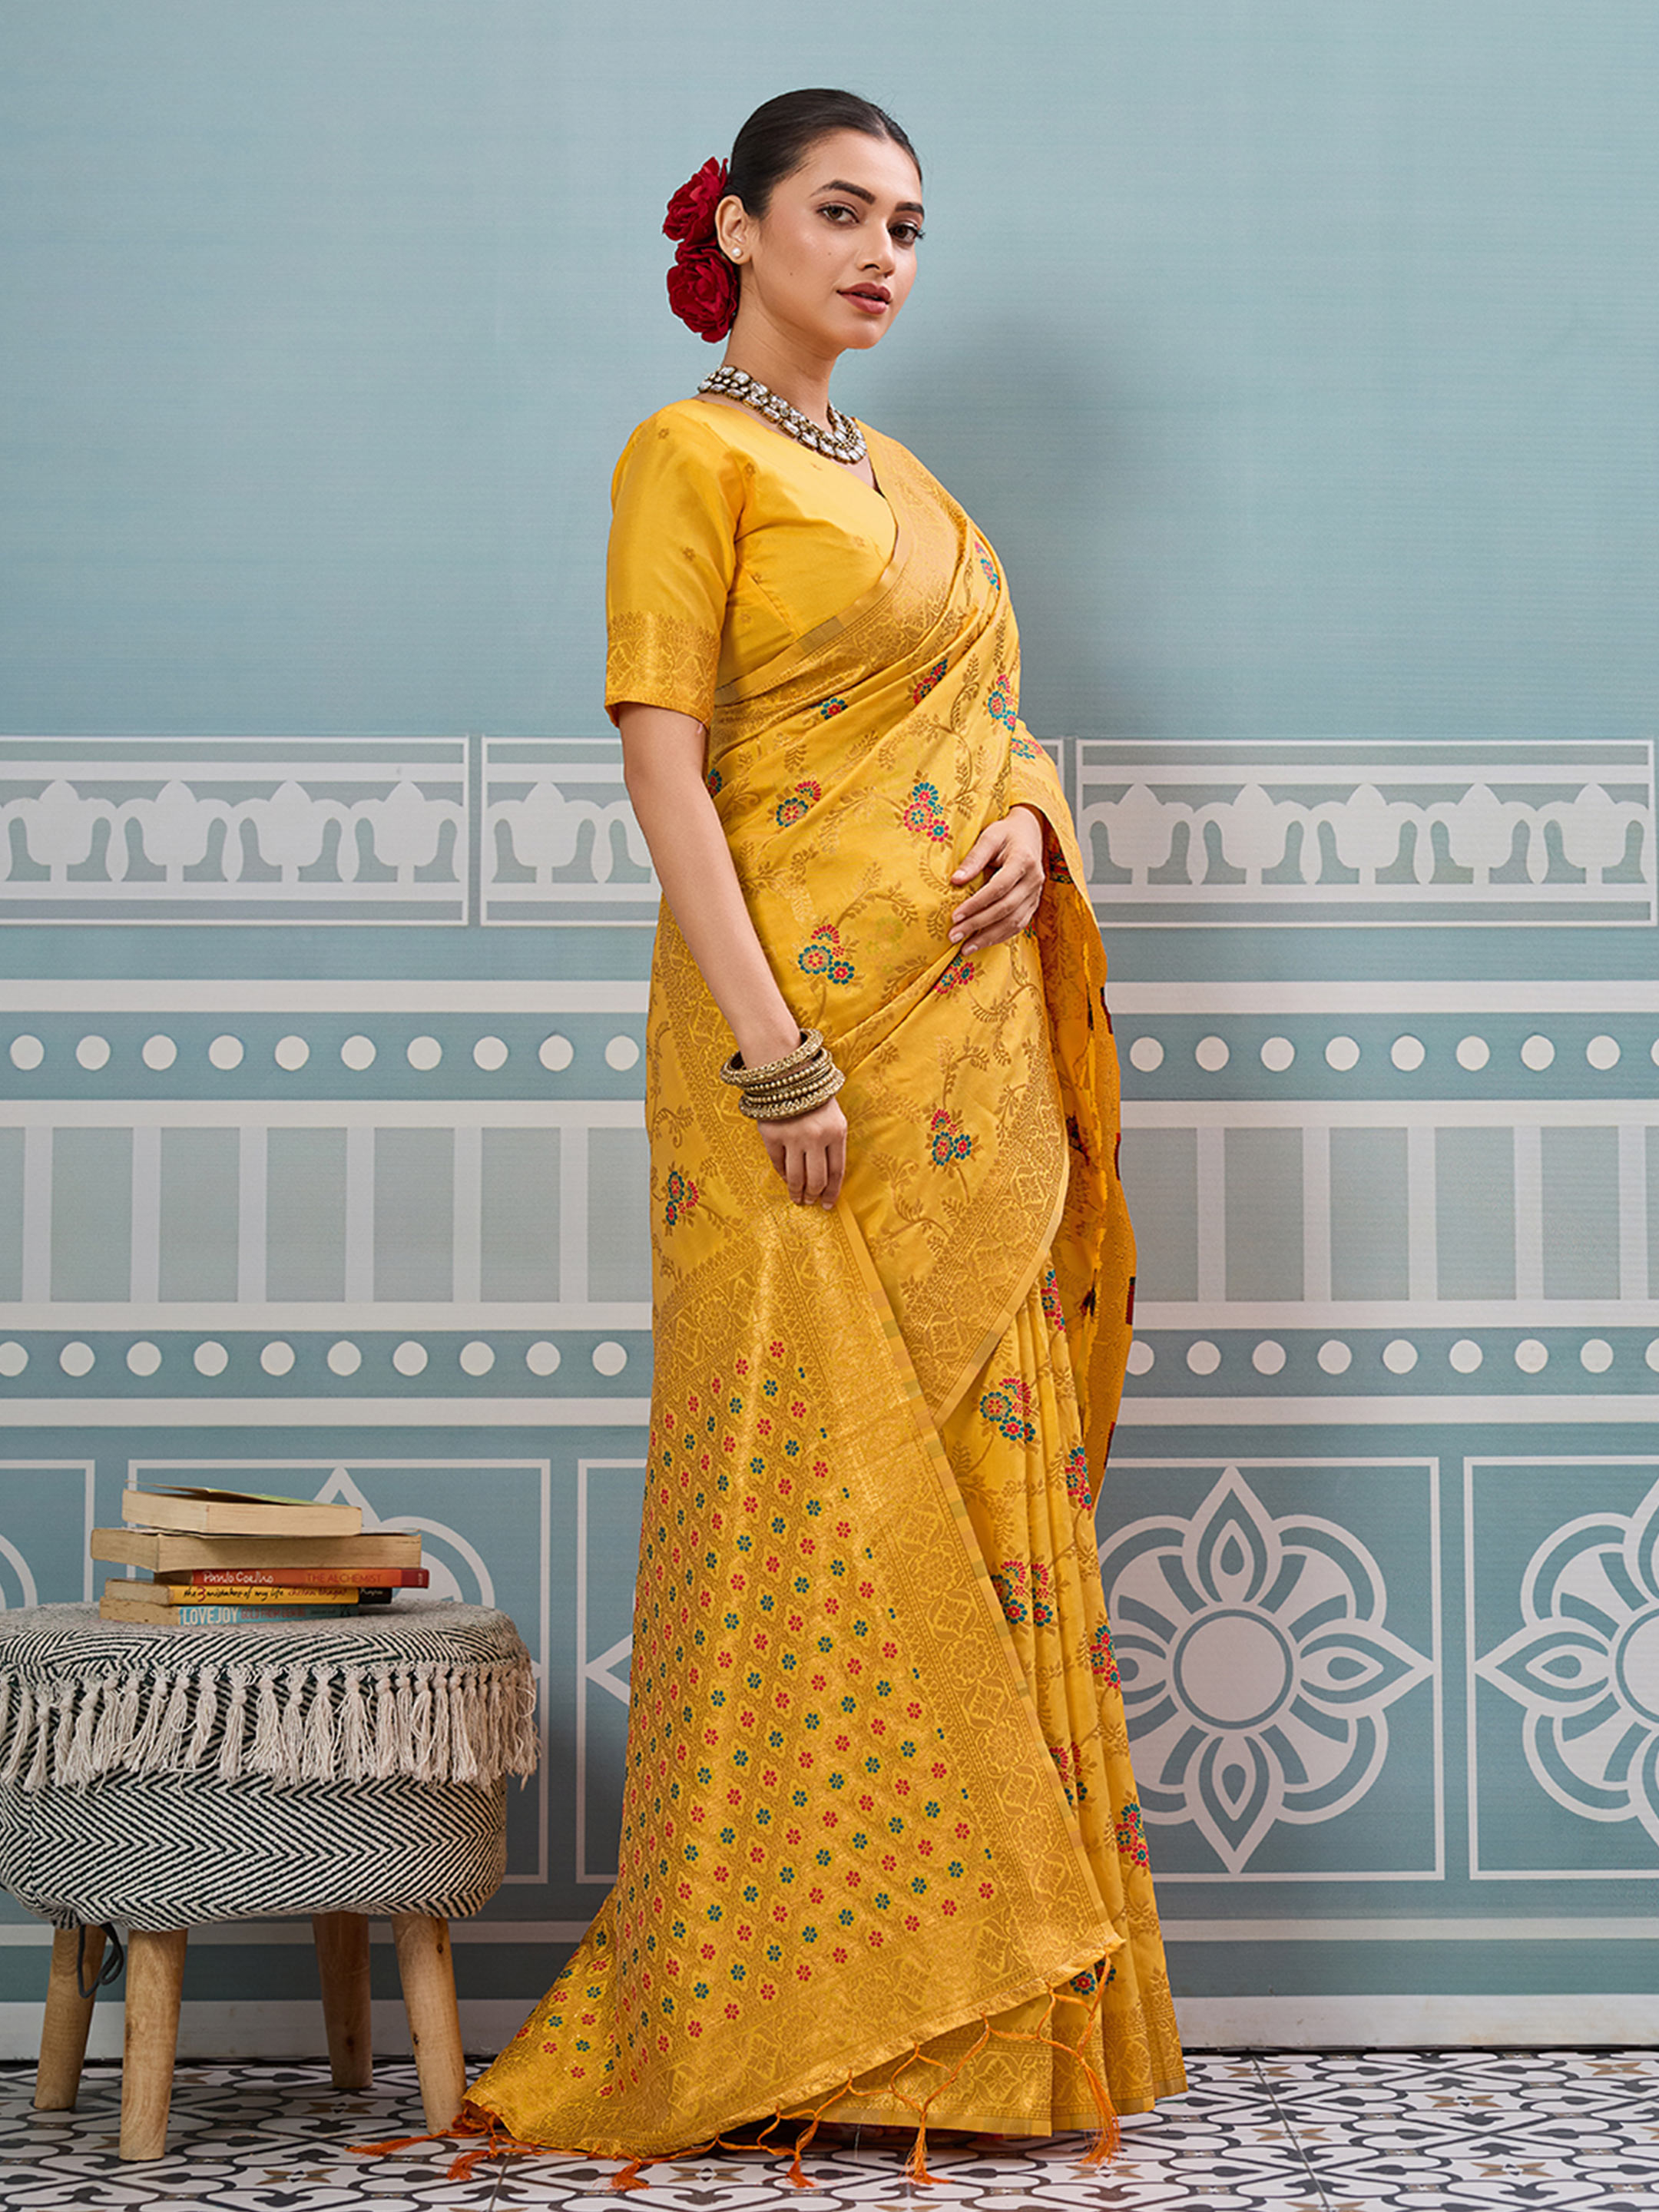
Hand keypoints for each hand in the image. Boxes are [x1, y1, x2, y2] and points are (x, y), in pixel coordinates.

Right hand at [756, 1094, 846, 1208]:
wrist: (787, 1074)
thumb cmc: (815, 1099)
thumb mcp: (834, 1118)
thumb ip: (833, 1145)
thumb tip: (827, 1180)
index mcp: (836, 1132)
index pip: (837, 1171)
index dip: (832, 1192)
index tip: (828, 1205)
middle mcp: (815, 1137)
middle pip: (816, 1179)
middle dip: (814, 1194)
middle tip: (810, 1201)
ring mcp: (792, 1137)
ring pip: (795, 1176)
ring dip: (797, 1191)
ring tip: (797, 1198)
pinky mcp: (771, 1135)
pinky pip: (778, 1163)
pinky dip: (783, 1175)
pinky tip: (786, 1179)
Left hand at [948, 806, 1044, 953]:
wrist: (1029, 833)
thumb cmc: (1005, 834)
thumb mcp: (988, 837)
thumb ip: (973, 858)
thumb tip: (955, 880)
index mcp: (1023, 861)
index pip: (998, 888)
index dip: (976, 904)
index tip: (955, 916)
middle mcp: (1034, 880)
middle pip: (1005, 909)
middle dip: (978, 925)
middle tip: (954, 935)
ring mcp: (1036, 894)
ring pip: (1014, 922)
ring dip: (989, 937)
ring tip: (965, 948)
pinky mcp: (1033, 903)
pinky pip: (1019, 924)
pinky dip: (1000, 936)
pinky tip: (982, 942)